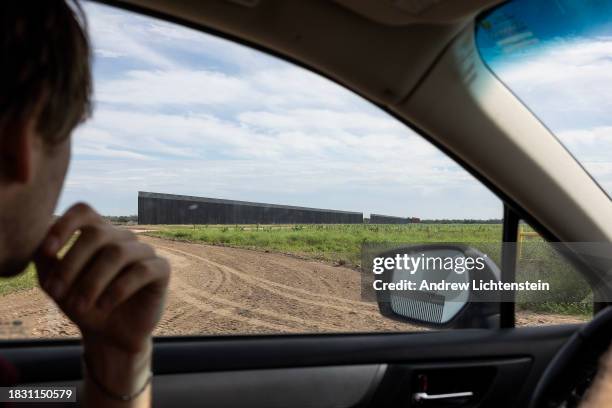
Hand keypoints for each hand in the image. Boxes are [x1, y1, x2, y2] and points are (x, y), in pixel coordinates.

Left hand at [34, 202, 169, 353]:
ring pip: (118, 253)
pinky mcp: (161, 269)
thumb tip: (38, 240)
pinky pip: (142, 270)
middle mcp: (122, 237)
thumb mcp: (55, 284)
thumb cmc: (83, 304)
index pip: (84, 211)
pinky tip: (105, 305)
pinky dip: (119, 289)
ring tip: (79, 306)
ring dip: (93, 281)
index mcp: (98, 233)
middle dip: (73, 264)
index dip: (65, 225)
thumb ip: (45, 260)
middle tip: (57, 294)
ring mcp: (144, 251)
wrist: (110, 336)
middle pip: (97, 233)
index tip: (48, 251)